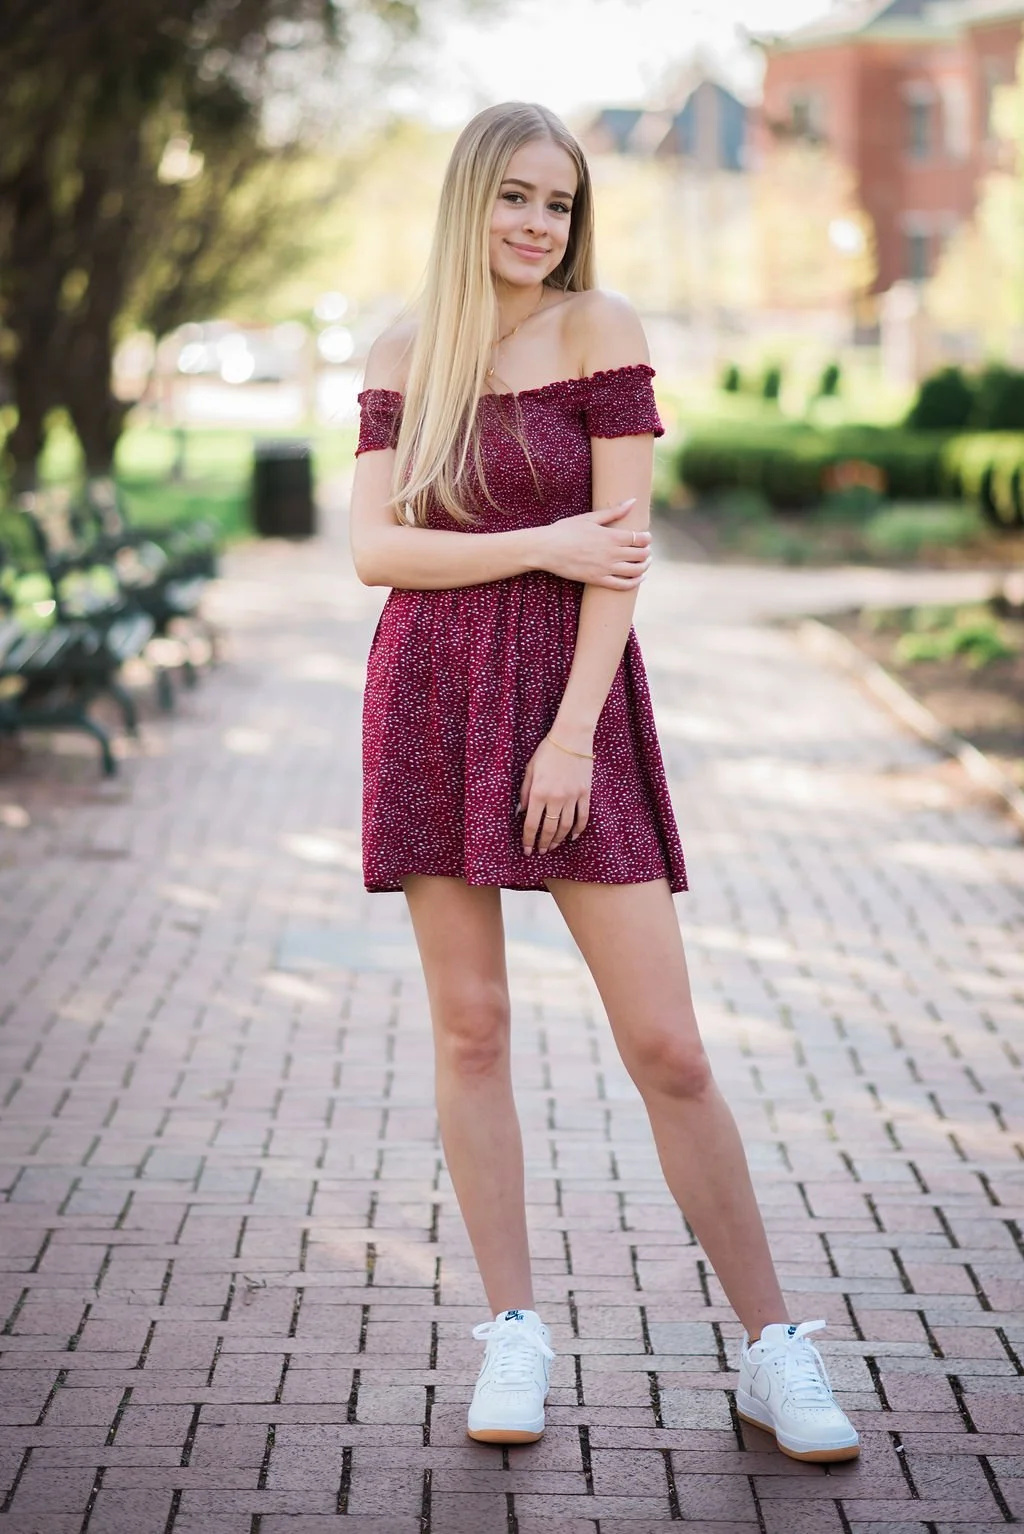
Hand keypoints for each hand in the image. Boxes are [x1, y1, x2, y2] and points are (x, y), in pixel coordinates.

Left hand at [519, 735, 591, 855]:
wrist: (571, 738)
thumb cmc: (547, 752)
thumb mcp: (530, 770)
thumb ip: (524, 793)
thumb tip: (520, 813)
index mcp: (538, 793)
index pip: (531, 824)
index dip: (528, 840)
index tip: (527, 849)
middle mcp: (555, 798)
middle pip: (549, 829)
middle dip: (544, 843)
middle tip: (541, 851)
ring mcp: (572, 797)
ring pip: (566, 826)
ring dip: (559, 839)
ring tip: (553, 846)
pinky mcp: (585, 793)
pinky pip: (583, 816)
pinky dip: (578, 829)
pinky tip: (572, 837)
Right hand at [537, 499, 650, 588]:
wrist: (546, 549)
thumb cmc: (565, 530)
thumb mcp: (590, 518)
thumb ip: (614, 511)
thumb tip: (633, 501)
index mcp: (610, 536)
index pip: (639, 538)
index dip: (646, 538)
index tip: (646, 537)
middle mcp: (611, 553)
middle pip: (640, 555)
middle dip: (647, 552)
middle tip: (646, 550)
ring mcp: (605, 569)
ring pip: (635, 571)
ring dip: (644, 567)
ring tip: (644, 563)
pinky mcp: (597, 580)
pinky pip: (622, 586)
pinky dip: (634, 583)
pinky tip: (638, 578)